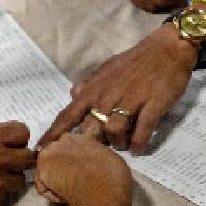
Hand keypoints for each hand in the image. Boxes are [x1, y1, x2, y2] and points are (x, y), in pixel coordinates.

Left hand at [35, 131, 131, 205]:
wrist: (103, 188)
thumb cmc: (112, 175)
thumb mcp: (108, 157)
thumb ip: (95, 155)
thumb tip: (92, 161)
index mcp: (80, 136)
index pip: (69, 147)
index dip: (73, 161)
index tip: (80, 172)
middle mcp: (61, 141)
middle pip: (54, 156)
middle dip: (60, 169)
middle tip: (74, 184)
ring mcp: (49, 154)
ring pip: (47, 171)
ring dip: (55, 182)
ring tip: (71, 192)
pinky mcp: (41, 171)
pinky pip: (43, 187)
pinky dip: (53, 195)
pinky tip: (66, 197)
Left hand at [39, 25, 195, 152]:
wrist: (166, 49)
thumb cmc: (134, 62)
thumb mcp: (105, 70)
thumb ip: (88, 85)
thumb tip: (73, 96)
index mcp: (93, 90)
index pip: (67, 115)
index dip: (53, 135)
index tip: (40, 152)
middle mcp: (107, 96)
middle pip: (89, 128)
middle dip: (88, 145)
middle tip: (92, 156)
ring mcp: (130, 100)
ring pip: (114, 130)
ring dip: (117, 144)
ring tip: (122, 146)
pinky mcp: (153, 104)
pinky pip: (142, 129)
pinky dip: (138, 142)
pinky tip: (137, 148)